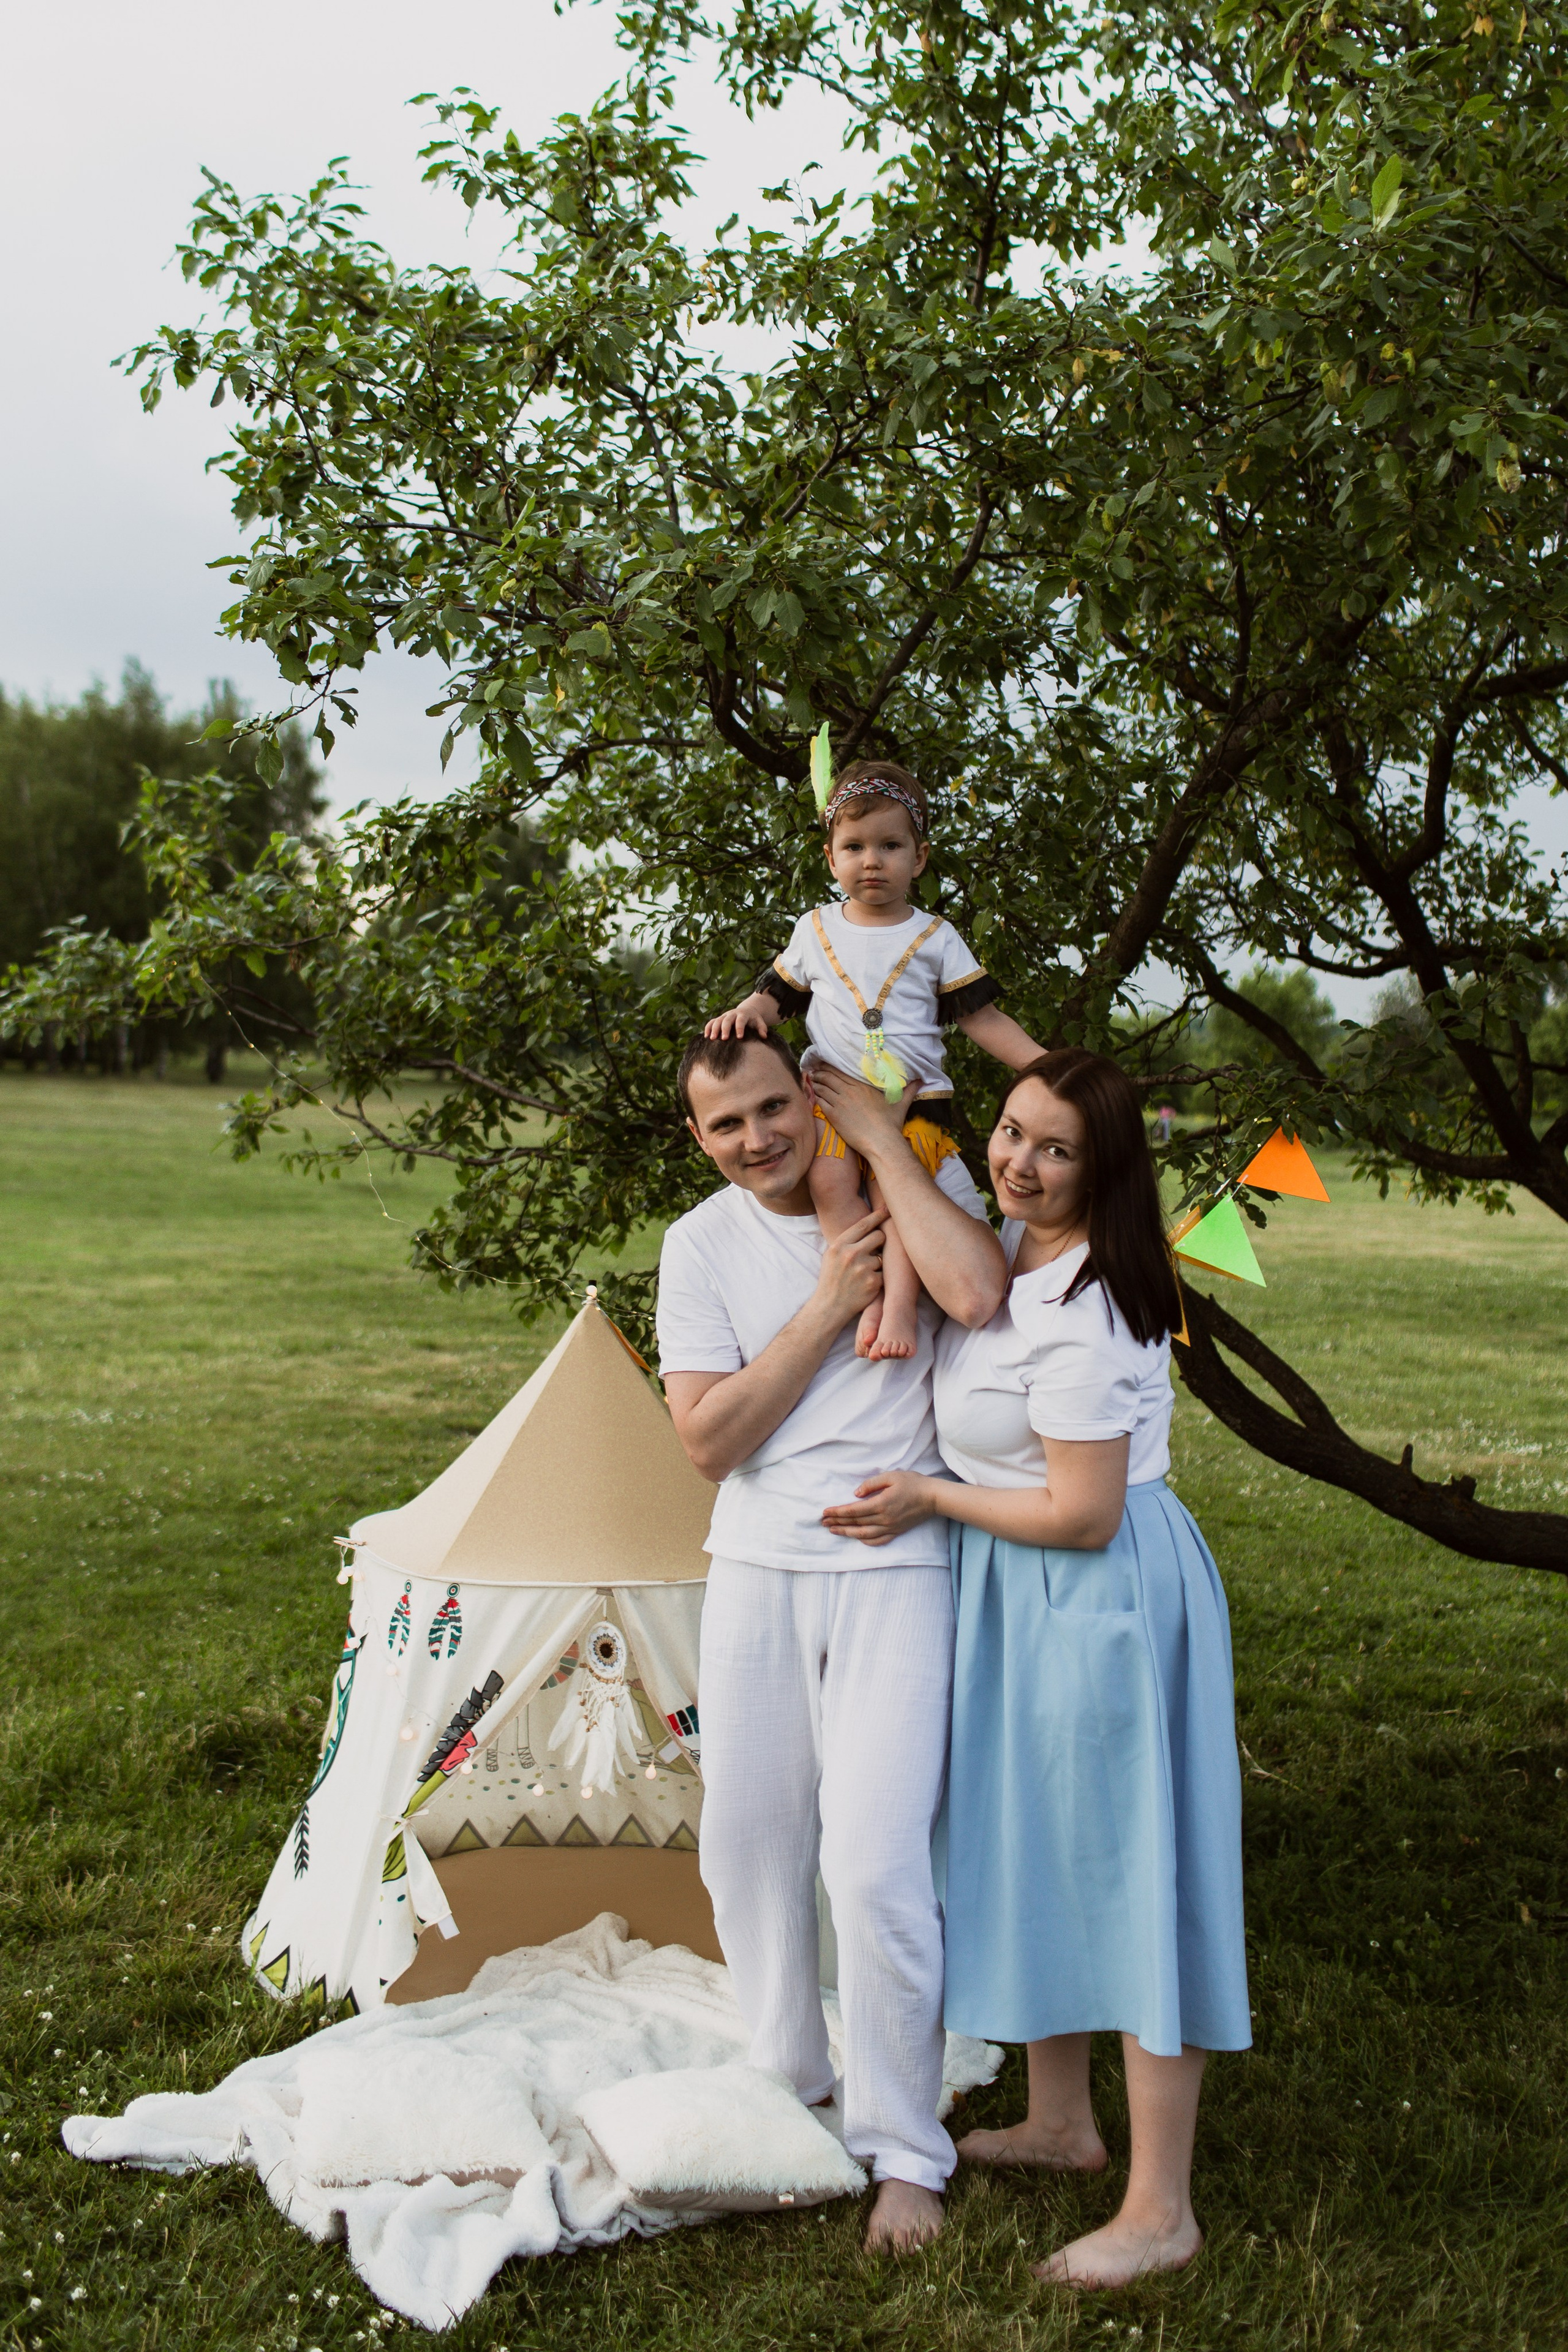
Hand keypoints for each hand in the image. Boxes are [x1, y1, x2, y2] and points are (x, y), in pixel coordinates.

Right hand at [703, 996, 772, 1040]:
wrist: (747, 1010)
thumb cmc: (753, 1019)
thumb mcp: (759, 1021)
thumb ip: (762, 1028)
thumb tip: (764, 1036)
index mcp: (743, 1014)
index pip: (741, 1020)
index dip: (740, 1028)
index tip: (739, 1037)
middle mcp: (732, 1014)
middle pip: (727, 1020)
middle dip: (725, 1029)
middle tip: (724, 1039)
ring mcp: (725, 1015)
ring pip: (717, 1020)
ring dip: (714, 1029)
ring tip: (712, 1039)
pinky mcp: (719, 1018)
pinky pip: (711, 1021)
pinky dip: (708, 1028)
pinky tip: (706, 1036)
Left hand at [807, 1064, 907, 1158]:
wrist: (881, 1142)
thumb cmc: (891, 1124)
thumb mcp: (901, 1103)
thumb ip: (909, 1090)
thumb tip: (921, 1081)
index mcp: (863, 1085)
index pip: (841, 1071)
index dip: (830, 1066)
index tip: (824, 1064)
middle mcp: (849, 1090)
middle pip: (828, 1076)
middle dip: (820, 1073)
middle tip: (813, 1071)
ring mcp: (840, 1102)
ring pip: (822, 1087)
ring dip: (815, 1083)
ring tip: (811, 1081)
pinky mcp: (834, 1115)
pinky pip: (820, 1101)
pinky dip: (814, 1096)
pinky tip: (812, 1095)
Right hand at [814, 1205, 888, 1328]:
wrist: (830, 1306)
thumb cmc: (831, 1278)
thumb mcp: (831, 1255)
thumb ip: (847, 1241)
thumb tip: (868, 1225)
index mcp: (839, 1245)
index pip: (863, 1225)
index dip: (877, 1215)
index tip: (887, 1209)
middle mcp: (851, 1254)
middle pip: (879, 1236)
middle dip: (879, 1241)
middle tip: (873, 1250)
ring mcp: (863, 1268)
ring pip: (882, 1256)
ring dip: (876, 1263)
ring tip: (862, 1274)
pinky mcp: (874, 1282)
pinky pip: (884, 1273)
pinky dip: (878, 1278)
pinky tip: (865, 1284)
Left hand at [820, 1470, 940, 1546]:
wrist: (933, 1498)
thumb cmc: (913, 1483)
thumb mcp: (891, 1476)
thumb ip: (871, 1484)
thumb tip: (855, 1494)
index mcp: (881, 1503)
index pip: (853, 1510)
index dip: (837, 1512)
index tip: (825, 1512)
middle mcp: (884, 1518)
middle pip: (855, 1522)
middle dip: (837, 1522)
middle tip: (822, 1522)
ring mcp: (890, 1527)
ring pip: (863, 1534)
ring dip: (847, 1533)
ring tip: (833, 1530)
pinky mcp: (896, 1531)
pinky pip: (878, 1541)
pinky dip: (865, 1541)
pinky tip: (857, 1538)